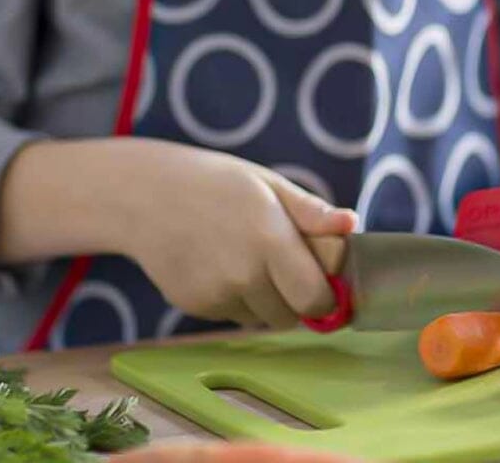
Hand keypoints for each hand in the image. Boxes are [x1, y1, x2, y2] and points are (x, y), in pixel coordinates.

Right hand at [120, 140, 356, 329]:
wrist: (146, 195)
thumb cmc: (218, 183)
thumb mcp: (270, 185)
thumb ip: (312, 212)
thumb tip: (352, 225)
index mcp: (270, 239)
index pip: (315, 299)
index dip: (327, 299)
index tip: (329, 286)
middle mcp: (243, 274)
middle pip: (290, 316)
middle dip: (298, 300)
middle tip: (288, 267)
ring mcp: (215, 294)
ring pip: (261, 317)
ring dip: (266, 299)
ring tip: (248, 256)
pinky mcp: (193, 306)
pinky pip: (232, 315)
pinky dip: (236, 298)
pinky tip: (220, 263)